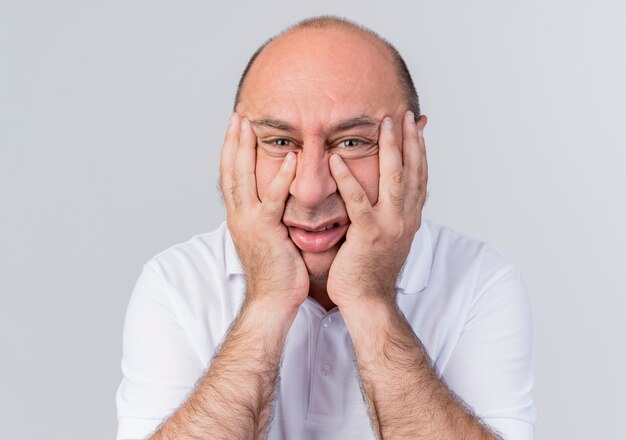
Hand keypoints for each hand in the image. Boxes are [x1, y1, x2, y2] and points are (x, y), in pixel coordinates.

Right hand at [219, 114, 309, 308]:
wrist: (272, 301)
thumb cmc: (277, 271)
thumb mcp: (269, 236)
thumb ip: (270, 215)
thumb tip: (278, 199)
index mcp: (239, 216)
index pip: (231, 176)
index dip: (232, 150)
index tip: (236, 127)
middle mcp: (238, 215)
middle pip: (230, 170)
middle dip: (233, 141)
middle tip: (237, 115)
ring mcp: (248, 223)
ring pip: (242, 179)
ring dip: (245, 150)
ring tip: (251, 125)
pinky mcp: (265, 231)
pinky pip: (271, 200)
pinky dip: (280, 178)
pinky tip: (289, 158)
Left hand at [327, 111, 427, 307]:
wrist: (368, 300)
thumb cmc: (371, 269)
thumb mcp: (388, 236)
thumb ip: (389, 212)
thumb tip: (388, 193)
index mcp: (410, 217)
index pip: (419, 175)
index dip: (419, 148)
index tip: (416, 125)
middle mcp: (406, 217)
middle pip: (412, 170)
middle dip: (409, 139)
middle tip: (403, 113)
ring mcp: (391, 226)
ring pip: (394, 179)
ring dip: (390, 149)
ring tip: (383, 123)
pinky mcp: (368, 235)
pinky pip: (358, 202)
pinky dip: (348, 179)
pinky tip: (337, 159)